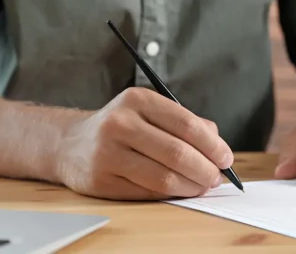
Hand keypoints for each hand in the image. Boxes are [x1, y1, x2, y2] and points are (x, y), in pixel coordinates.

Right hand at [53, 87, 233, 199]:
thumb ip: (186, 123)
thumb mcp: (149, 112)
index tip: (225, 158)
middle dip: (205, 170)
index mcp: (137, 100)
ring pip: (164, 177)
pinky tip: (178, 191)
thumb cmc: (122, 127)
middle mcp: (120, 123)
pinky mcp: (101, 181)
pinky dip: (170, 195)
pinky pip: (146, 193)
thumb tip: (217, 144)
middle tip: (216, 177)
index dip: (212, 145)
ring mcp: (108, 153)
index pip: (186, 124)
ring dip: (191, 186)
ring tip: (200, 186)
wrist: (71, 143)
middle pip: (177, 153)